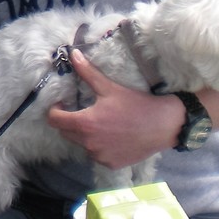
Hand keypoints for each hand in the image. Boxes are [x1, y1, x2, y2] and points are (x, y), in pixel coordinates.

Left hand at [46, 49, 182, 169]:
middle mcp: (89, 144)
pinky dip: (99, 146)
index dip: (55, 110)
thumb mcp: (109, 87)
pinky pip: (97, 155)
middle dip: (70, 121)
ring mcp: (100, 157)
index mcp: (85, 124)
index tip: (64, 103)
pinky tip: (112, 136)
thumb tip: (73, 54)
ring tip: (101, 123)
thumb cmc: (135, 105)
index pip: (54, 120)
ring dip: (85, 135)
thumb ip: (87, 72)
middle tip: (83, 110)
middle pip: (66, 132)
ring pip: (81, 145)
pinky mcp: (111, 164)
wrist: (163, 126)